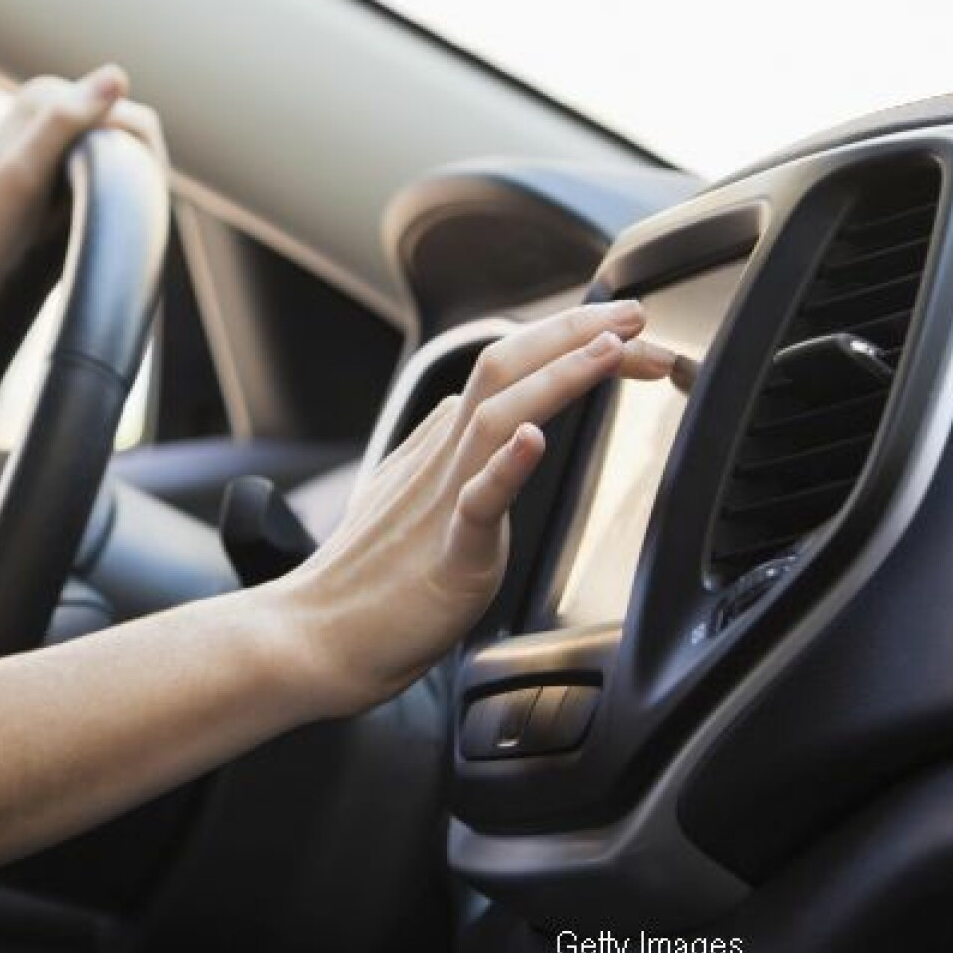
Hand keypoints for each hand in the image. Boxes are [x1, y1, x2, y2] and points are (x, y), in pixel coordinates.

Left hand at [0, 65, 164, 313]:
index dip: (145, 166)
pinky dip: (104, 207)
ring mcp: (45, 148)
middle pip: (126, 141)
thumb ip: (65, 122)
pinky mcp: (43, 181)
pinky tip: (92, 234)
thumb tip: (119, 76)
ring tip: (105, 233)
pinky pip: (96, 186)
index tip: (130, 213)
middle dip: (135, 178)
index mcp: (45, 98)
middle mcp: (46, 114)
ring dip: (122, 195)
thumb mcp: (22, 176)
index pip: (134, 121)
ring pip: (114, 165)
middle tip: (117, 228)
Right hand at [271, 302, 676, 715]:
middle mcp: (441, 458)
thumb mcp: (414, 500)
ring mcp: (441, 498)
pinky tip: (533, 439)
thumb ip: (451, 459)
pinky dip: (508, 465)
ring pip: (497, 415)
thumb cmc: (370, 586)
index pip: (507, 372)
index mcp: (438, 447)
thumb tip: (496, 427)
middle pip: (503, 367)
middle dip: (573, 331)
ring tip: (610, 348)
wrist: (318, 638)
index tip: (623, 339)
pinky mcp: (449, 551)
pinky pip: (478, 499)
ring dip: (558, 375)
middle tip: (634, 314)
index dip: (566, 344)